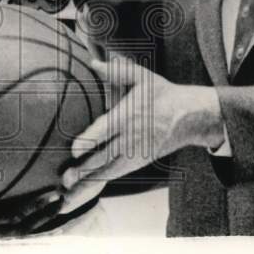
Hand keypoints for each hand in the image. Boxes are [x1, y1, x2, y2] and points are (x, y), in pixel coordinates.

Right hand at [0, 144, 63, 241]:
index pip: (12, 220)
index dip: (34, 210)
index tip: (54, 196)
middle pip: (26, 228)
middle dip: (49, 217)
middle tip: (71, 198)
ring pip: (20, 230)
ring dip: (43, 220)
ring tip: (66, 204)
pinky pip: (11, 225)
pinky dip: (28, 218)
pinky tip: (41, 206)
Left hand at [61, 58, 223, 189]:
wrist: (188, 116)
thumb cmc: (161, 94)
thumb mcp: (142, 77)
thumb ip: (117, 71)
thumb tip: (93, 62)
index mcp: (129, 115)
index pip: (106, 130)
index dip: (90, 141)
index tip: (74, 151)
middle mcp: (131, 137)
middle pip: (104, 155)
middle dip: (84, 168)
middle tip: (65, 178)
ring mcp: (136, 152)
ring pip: (109, 169)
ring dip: (89, 180)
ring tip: (69, 191)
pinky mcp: (140, 161)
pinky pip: (117, 173)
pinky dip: (101, 181)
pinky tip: (85, 188)